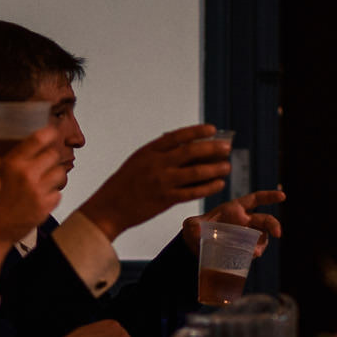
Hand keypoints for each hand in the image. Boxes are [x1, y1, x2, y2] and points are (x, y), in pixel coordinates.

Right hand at [0, 127, 68, 244]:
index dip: (49, 133)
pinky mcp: (44, 208)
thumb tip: (29, 146)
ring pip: (61, 174)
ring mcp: (37, 193)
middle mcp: (27, 176)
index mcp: (12, 163)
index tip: (52, 133)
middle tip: (46, 162)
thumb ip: (11, 160)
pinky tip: (41, 197)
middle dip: (51, 158)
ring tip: (45, 180)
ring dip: (55, 175)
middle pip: (54, 155)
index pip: (38, 139)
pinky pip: (59, 194)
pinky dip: (53, 194)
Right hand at [78, 125, 232, 240]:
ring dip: (214, 169)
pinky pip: (193, 192)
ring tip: (227, 166)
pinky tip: (219, 184)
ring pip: (195, 173)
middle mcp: (157, 164)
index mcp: (149, 151)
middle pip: (190, 152)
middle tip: (227, 147)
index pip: (177, 136)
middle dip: (212, 148)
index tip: (212, 129)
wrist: (109, 207)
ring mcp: (162, 182)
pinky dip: (208, 187)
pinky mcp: (166, 200)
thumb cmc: (124, 184)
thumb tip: (188, 148)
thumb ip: (159, 154)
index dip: (196, 131)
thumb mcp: (138, 161)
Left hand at [184, 188, 284, 251]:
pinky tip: (250, 257)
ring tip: (255, 252)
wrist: (195, 248)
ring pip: (262, 238)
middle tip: (278, 234)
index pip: (255, 199)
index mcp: (235, 209)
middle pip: (264, 220)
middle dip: (273, 225)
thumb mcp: (191, 226)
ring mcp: (246, 236)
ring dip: (261, 244)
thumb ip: (193, 226)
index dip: (269, 196)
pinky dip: (255, 253)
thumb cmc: (196, 230)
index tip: (282, 196)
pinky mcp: (245, 249)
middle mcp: (244, 221)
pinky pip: (255, 250)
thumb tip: (197, 230)